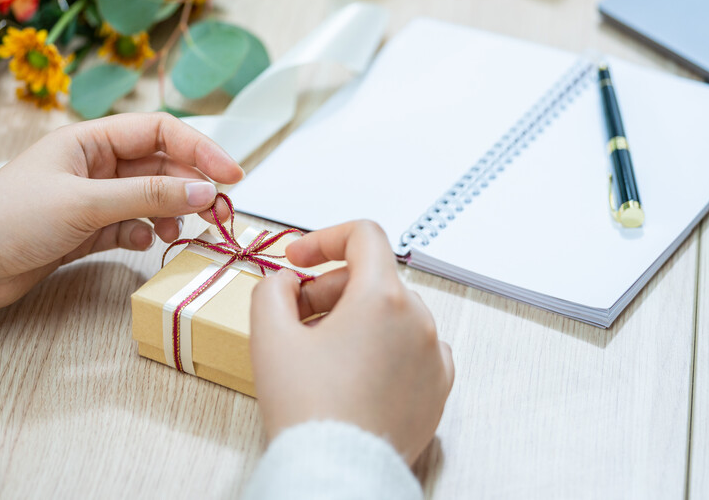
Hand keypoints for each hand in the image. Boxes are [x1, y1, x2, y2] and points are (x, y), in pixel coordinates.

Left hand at [0, 112, 242, 310]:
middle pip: (160, 166)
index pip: (160, 132)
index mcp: (90, 140)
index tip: (231, 176)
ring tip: (183, 232)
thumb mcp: (86, 203)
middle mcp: (94, 164)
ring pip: (148, 198)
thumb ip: (147, 197)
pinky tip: (144, 243)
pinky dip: (144, 232)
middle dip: (191, 187)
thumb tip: (205, 192)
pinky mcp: (85, 230)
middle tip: (219, 213)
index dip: (200, 149)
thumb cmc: (14, 219)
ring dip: (171, 212)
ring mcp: (91, 198)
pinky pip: (130, 224)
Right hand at [250, 220, 453, 464]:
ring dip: (357, 318)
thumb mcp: (269, 335)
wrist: (337, 472)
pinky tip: (355, 372)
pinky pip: (413, 348)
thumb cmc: (308, 409)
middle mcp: (418, 320)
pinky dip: (384, 347)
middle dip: (330, 289)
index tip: (299, 260)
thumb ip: (272, 288)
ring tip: (323, 352)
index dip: (324, 239)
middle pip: (374, 277)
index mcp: (382, 297)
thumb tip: (288, 282)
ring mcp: (434, 355)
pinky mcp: (438, 387)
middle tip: (296, 317)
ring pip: (393, 313)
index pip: (364, 236)